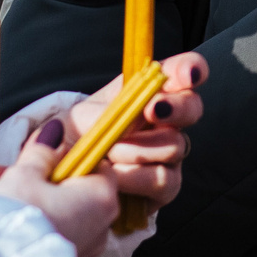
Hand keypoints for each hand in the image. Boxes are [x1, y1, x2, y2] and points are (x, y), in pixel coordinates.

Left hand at [0, 54, 205, 256]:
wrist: (64, 179)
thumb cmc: (75, 139)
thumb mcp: (81, 118)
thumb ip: (107, 112)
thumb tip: (130, 120)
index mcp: (147, 92)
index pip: (181, 72)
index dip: (190, 69)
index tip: (186, 75)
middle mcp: (165, 121)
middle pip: (192, 106)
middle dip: (175, 106)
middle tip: (150, 111)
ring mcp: (168, 155)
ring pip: (175, 145)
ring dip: (137, 150)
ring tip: (108, 154)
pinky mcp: (165, 187)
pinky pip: (163, 179)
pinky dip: (135, 178)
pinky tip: (114, 178)